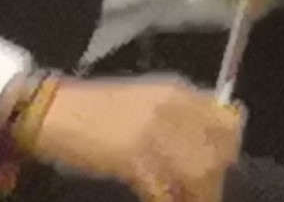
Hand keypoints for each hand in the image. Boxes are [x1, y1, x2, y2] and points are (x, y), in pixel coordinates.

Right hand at [26, 75, 242, 201]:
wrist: (54, 112)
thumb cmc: (98, 110)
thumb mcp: (146, 102)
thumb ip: (178, 117)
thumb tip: (209, 145)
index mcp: (177, 92)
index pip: (228, 120)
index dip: (229, 149)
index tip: (221, 167)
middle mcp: (172, 108)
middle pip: (219, 151)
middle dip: (215, 179)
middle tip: (200, 193)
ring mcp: (154, 132)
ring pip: (199, 173)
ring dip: (196, 194)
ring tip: (184, 200)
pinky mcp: (135, 158)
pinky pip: (167, 191)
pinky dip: (169, 201)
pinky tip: (159, 200)